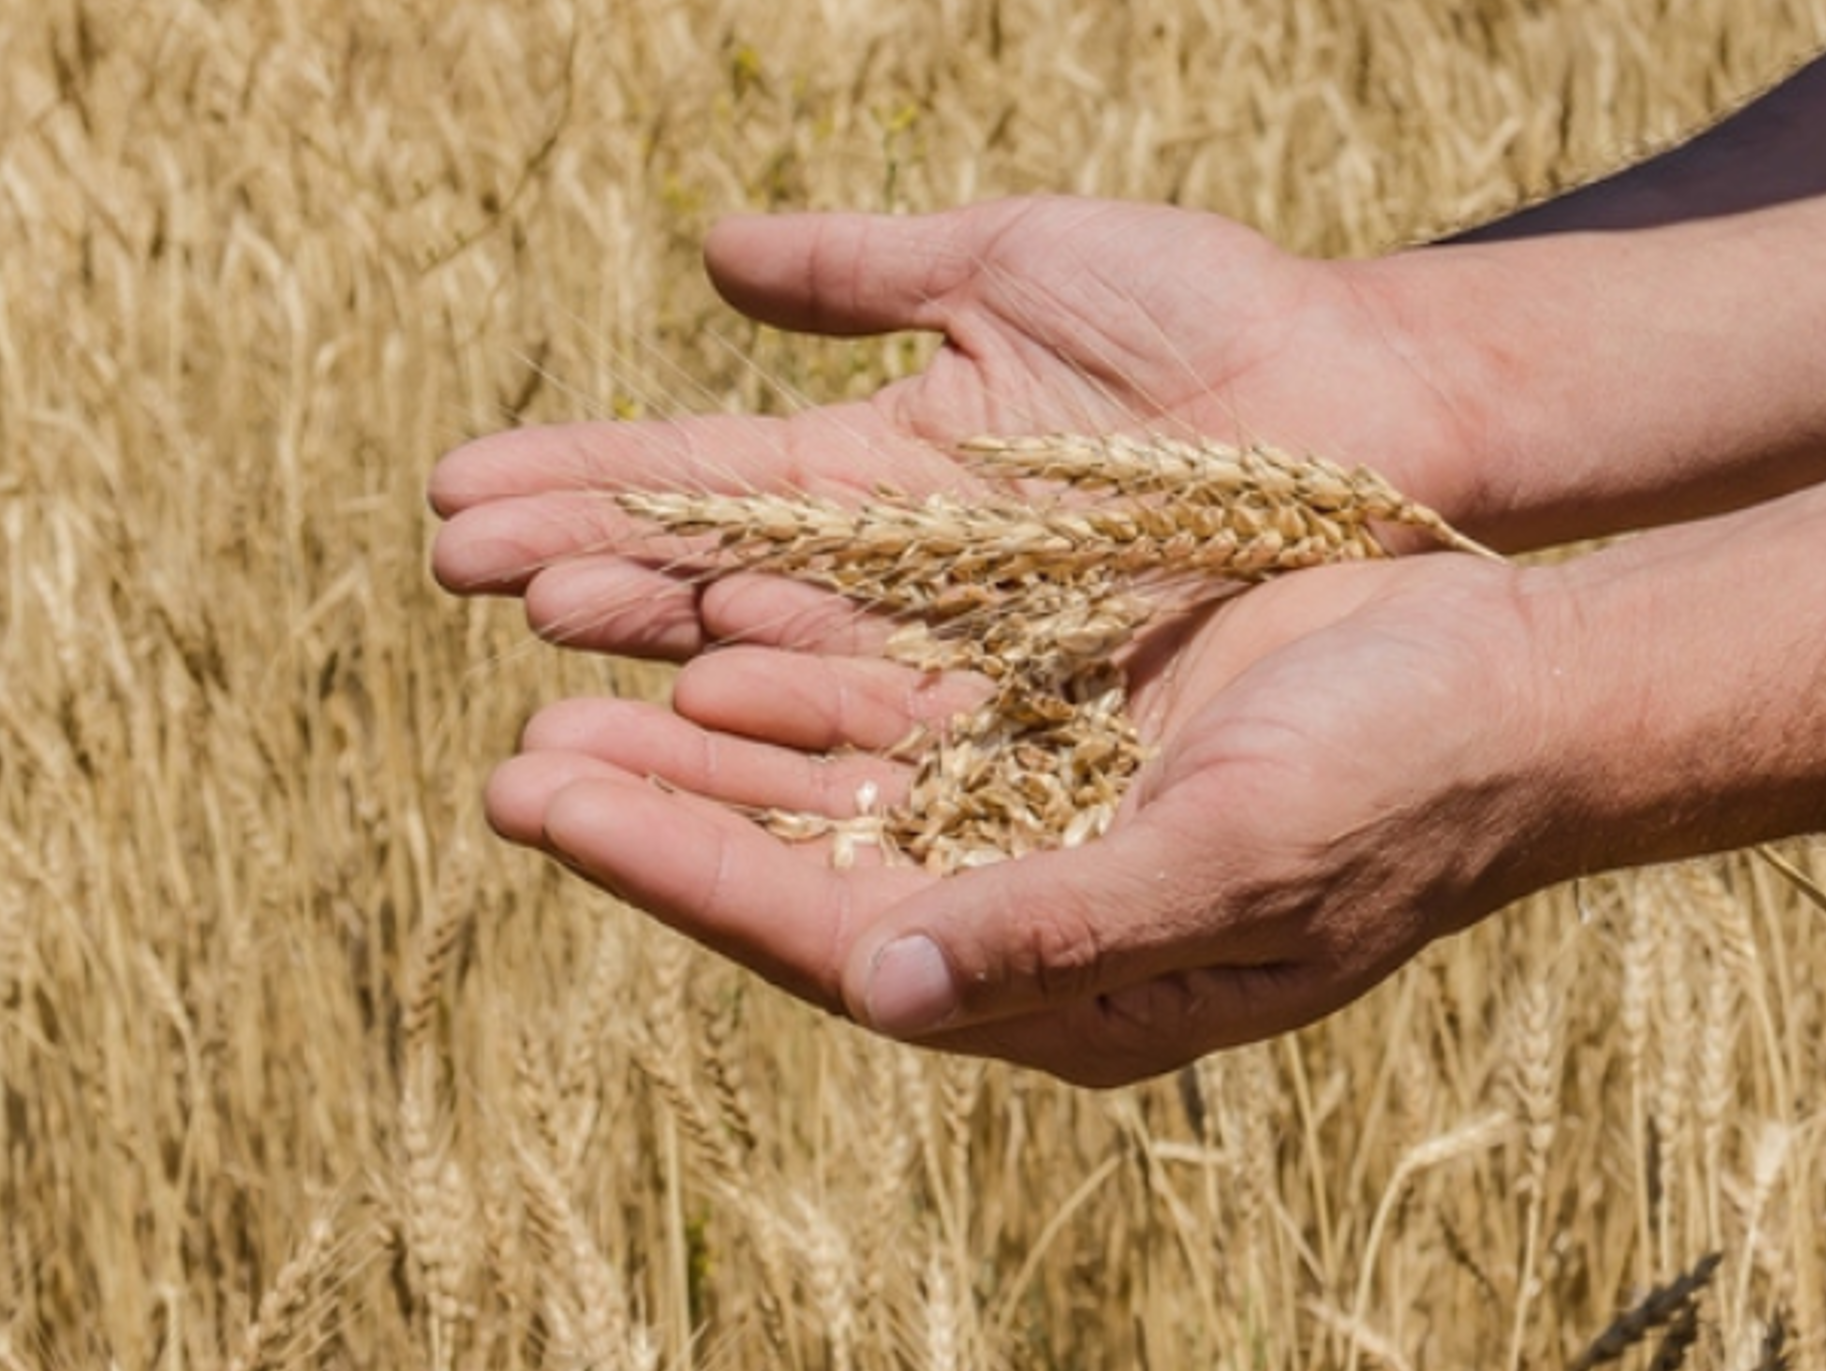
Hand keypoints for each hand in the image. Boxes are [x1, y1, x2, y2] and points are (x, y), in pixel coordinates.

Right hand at [428, 196, 1496, 660]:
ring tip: (537, 646)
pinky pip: (901, 710)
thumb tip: (709, 251)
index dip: (582, 486)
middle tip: (451, 577)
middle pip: (708, 581)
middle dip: (584, 578)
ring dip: (658, 656)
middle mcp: (901, 569)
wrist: (1374, 400)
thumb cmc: (1214, 315)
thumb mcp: (1017, 259)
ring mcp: (964, 640)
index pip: (695, 482)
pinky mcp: (1040, 694)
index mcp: (881, 461)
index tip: (454, 491)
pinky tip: (697, 696)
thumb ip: (862, 268)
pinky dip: (801, 707)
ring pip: (780, 656)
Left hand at [485, 554, 1589, 1085]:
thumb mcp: (1234, 856)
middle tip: (513, 758)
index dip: (672, 867)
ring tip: (575, 678)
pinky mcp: (1066, 731)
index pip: (820, 934)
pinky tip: (718, 620)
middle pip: (800, 864)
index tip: (538, 799)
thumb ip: (1059, 927)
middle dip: (657, 809)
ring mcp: (1045, 821)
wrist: (1527, 690)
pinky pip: (904, 701)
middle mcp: (1030, 918)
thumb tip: (875, 983)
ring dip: (712, 734)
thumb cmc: (1405, 787)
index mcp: (1063, 992)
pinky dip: (808, 665)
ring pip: (838, 781)